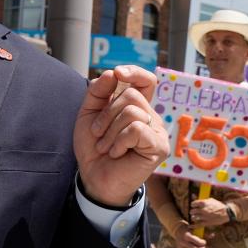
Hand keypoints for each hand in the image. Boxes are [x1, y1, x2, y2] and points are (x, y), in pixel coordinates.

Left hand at [74, 66, 169, 205]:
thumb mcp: (89, 114)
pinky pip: (136, 129)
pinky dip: (119, 141)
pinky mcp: (159, 147)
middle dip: (106, 114)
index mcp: (136, 106)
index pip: (146, 80)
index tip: (118, 73)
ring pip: (132, 111)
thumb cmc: (93, 146)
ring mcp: (158, 132)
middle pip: (131, 95)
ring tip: (106, 146)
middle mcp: (150, 116)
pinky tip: (117, 153)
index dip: (135, 72)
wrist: (93, 176)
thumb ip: (98, 91)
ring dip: (110, 130)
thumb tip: (113, 73)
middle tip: (98, 134)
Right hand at [173, 224, 209, 247]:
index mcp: (187, 235)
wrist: (177, 229)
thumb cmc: (189, 230)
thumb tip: (213, 235)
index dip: (202, 243)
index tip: (204, 242)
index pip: (196, 241)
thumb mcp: (195, 229)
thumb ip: (204, 233)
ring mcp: (180, 247)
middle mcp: (182, 242)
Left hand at [190, 198, 229, 226]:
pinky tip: (190, 226)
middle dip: (193, 211)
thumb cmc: (218, 205)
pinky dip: (193, 226)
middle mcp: (203, 210)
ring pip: (193, 218)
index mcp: (203, 203)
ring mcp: (204, 217)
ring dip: (194, 217)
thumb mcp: (210, 200)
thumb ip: (201, 199)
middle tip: (195, 212)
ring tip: (195, 217)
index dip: (193, 205)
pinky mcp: (207, 223)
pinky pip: (198, 225)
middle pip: (192, 211)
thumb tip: (193, 195)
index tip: (194, 206)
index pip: (192, 204)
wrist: (226, 213)